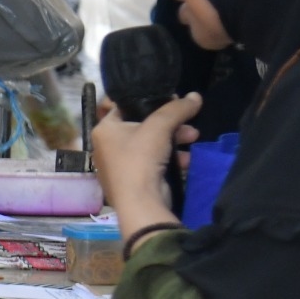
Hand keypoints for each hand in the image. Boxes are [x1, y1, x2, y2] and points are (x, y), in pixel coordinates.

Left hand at [91, 91, 200, 235]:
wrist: (140, 201)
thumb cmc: (140, 158)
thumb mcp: (159, 127)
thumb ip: (177, 109)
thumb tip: (195, 96)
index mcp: (104, 129)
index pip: (125, 106)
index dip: (149, 101)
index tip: (172, 101)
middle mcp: (107, 146)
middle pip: (143, 126)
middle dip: (171, 124)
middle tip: (189, 123)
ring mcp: (120, 164)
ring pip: (151, 144)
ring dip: (175, 139)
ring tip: (193, 138)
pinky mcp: (134, 179)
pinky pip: (153, 161)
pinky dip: (170, 158)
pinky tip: (186, 160)